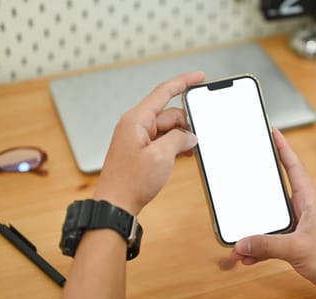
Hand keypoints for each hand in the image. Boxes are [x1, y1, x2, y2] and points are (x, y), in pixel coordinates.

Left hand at [93, 72, 204, 215]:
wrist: (117, 204)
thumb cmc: (130, 182)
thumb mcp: (161, 156)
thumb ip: (178, 139)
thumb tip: (189, 135)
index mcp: (136, 120)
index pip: (163, 92)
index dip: (183, 82)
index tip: (198, 77)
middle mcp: (136, 125)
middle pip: (169, 114)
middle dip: (185, 126)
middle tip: (195, 141)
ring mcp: (138, 137)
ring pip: (168, 129)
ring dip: (180, 139)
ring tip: (186, 154)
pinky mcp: (141, 149)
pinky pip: (162, 140)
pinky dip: (173, 146)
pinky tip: (180, 156)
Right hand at [231, 129, 315, 295]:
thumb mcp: (297, 248)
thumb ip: (267, 245)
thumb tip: (242, 243)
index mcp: (308, 199)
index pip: (293, 166)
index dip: (282, 147)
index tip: (272, 131)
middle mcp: (303, 209)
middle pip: (275, 192)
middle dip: (257, 189)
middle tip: (242, 177)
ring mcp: (299, 225)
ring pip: (271, 220)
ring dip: (255, 229)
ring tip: (238, 237)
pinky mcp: (296, 242)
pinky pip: (271, 240)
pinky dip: (259, 248)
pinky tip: (248, 256)